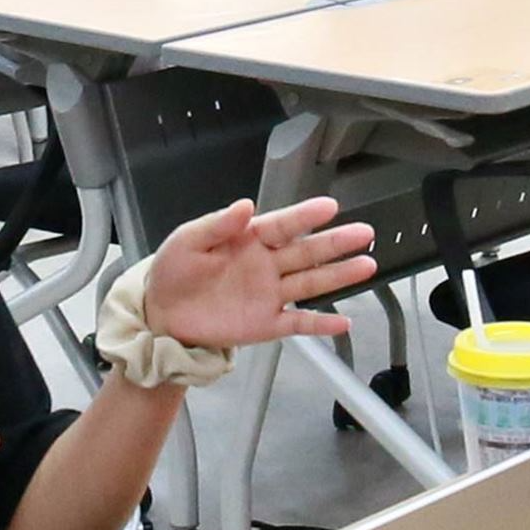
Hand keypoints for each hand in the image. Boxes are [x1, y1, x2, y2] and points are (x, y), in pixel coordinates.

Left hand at [137, 198, 376, 351]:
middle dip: (336, 242)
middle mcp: (266, 265)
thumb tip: (245, 205)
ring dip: (339, 275)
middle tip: (364, 232)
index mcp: (249, 240)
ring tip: (367, 265)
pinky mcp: (267, 323)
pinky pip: (299, 323)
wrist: (162, 314)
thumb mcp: (188, 241)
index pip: (283, 225)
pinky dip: (320, 324)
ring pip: (311, 283)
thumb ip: (217, 225)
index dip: (305, 216)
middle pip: (307, 252)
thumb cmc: (174, 271)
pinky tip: (343, 322)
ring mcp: (270, 295)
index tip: (330, 206)